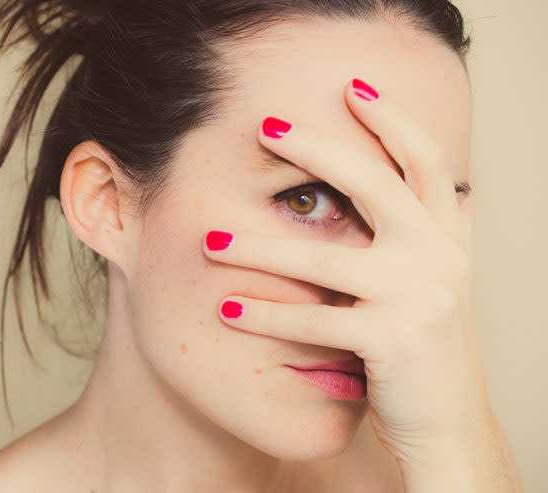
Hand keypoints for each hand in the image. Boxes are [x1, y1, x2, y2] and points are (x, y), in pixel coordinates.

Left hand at [202, 78, 489, 466]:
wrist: (446, 421)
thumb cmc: (421, 345)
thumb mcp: (428, 279)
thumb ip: (415, 233)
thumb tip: (393, 185)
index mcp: (445, 236)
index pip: (423, 161)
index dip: (392, 119)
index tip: (352, 88)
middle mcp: (438, 256)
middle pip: (375, 183)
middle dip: (317, 148)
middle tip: (264, 125)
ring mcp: (419, 296)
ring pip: (325, 257)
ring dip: (259, 245)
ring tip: (210, 238)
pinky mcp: (394, 339)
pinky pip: (315, 319)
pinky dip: (266, 314)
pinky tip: (227, 308)